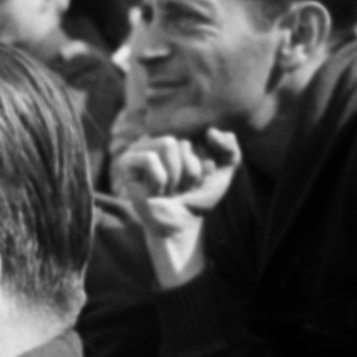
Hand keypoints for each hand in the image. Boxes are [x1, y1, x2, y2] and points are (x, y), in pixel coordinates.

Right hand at [116, 130, 239, 286]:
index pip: (199, 134)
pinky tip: (156, 192)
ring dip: (175, 176)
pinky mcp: (125, 164)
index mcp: (178, 134)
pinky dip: (159, 180)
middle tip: (180, 187)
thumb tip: (210, 132)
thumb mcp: (224, 171)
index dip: (204, 163)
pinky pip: (150, 159)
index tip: (197, 179)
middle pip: (183, 141)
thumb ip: (231, 148)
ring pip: (167, 144)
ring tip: (169, 189)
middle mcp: (158, 137)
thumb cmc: (199, 197)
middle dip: (188, 172)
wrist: (182, 224)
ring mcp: (140, 149)